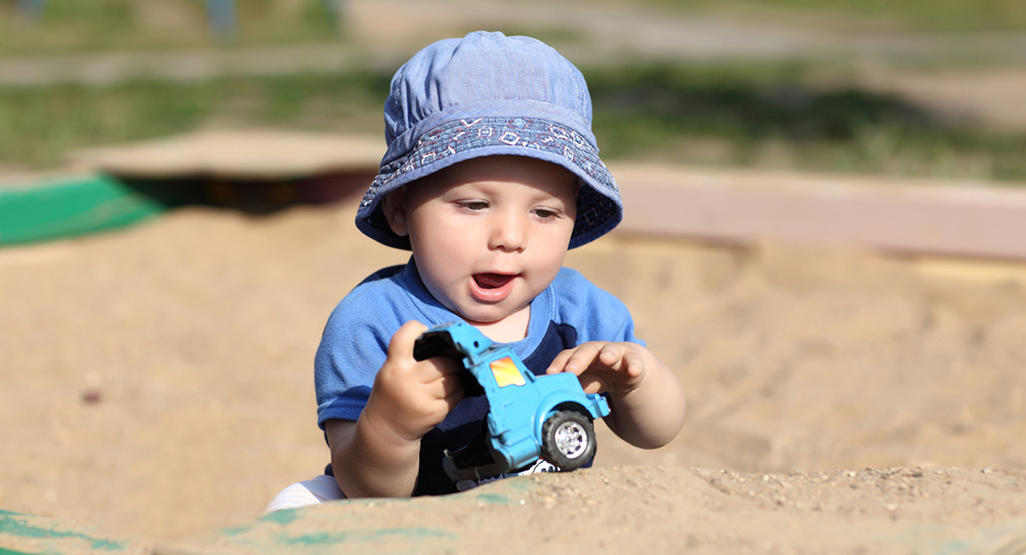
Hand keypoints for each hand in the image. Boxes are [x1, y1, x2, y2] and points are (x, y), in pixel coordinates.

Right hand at [362, 321, 464, 443]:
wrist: (386, 430)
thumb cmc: (393, 391)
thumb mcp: (392, 370)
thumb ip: (412, 355)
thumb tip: (448, 341)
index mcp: (394, 366)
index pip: (405, 336)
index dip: (418, 328)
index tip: (426, 333)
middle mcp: (407, 381)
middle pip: (442, 362)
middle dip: (450, 361)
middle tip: (449, 362)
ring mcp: (422, 399)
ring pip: (453, 379)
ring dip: (455, 376)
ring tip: (448, 378)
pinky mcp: (435, 412)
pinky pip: (457, 394)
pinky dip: (458, 390)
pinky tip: (449, 392)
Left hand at [545, 341, 647, 396]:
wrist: (630, 369)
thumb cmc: (603, 375)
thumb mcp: (588, 383)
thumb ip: (576, 389)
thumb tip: (557, 403)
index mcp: (581, 358)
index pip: (567, 357)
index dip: (558, 365)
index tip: (550, 374)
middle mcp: (597, 353)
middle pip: (586, 351)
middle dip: (578, 359)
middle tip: (571, 370)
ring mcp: (616, 354)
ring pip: (612, 351)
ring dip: (608, 354)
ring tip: (606, 359)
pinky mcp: (633, 360)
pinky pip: (633, 361)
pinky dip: (634, 365)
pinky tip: (633, 371)